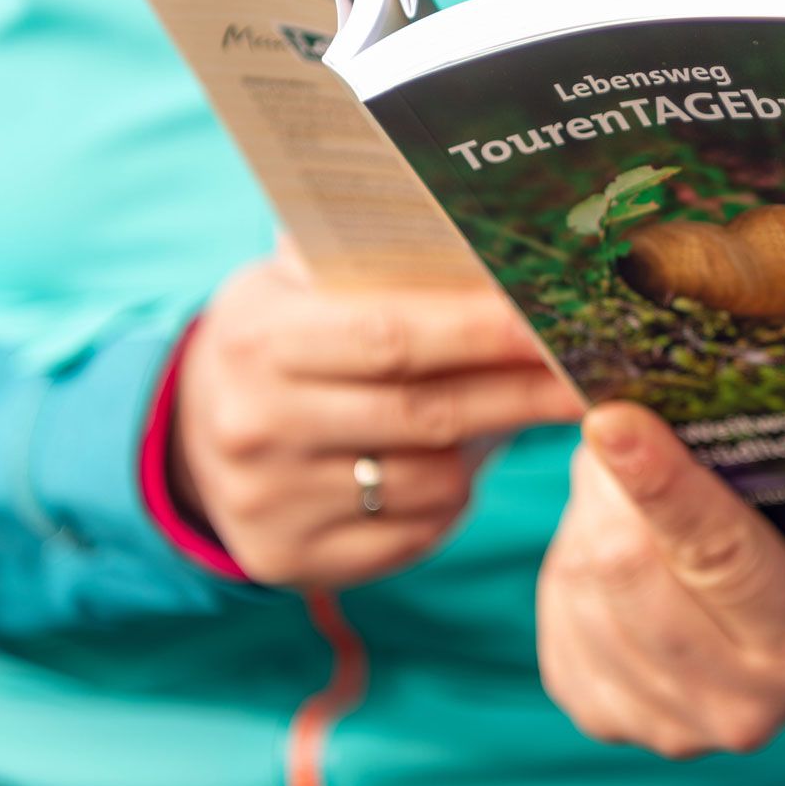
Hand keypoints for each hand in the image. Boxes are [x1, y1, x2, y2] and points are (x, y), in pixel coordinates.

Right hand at [174, 250, 583, 586]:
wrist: (193, 434)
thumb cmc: (280, 336)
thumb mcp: (294, 281)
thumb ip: (369, 257)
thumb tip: (483, 225)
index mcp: (259, 340)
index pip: (391, 337)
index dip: (482, 330)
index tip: (555, 318)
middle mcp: (256, 427)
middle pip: (426, 413)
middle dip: (521, 390)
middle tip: (591, 369)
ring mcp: (271, 504)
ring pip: (431, 480)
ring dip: (491, 445)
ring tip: (524, 408)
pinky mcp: (292, 560)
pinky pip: (413, 533)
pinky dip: (452, 498)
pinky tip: (462, 463)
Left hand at [537, 404, 784, 758]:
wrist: (770, 645)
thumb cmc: (783, 550)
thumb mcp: (781, 507)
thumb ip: (710, 471)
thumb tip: (617, 427)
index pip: (718, 549)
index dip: (660, 482)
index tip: (611, 420)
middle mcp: (742, 701)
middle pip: (627, 570)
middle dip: (609, 491)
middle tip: (617, 436)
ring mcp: (669, 724)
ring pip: (582, 587)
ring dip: (587, 526)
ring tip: (622, 503)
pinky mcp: (605, 719)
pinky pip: (559, 614)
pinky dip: (573, 566)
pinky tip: (606, 556)